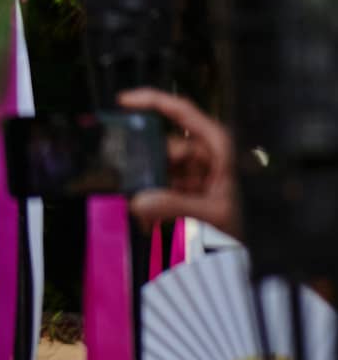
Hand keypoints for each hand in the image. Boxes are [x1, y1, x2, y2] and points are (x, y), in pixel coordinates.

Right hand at [122, 87, 241, 236]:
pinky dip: (150, 197)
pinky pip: (157, 184)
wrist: (234, 259)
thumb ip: (175, 207)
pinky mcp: (181, 190)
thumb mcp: (210, 216)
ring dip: (149, 185)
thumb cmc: (234, 232)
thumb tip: (139, 200)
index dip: (154, 100)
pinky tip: (151, 218)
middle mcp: (204, 156)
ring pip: (158, 165)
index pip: (184, 113)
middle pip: (166, 144)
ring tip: (149, 213)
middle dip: (149, 161)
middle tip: (137, 182)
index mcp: (218, 149)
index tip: (124, 101)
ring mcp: (192, 173)